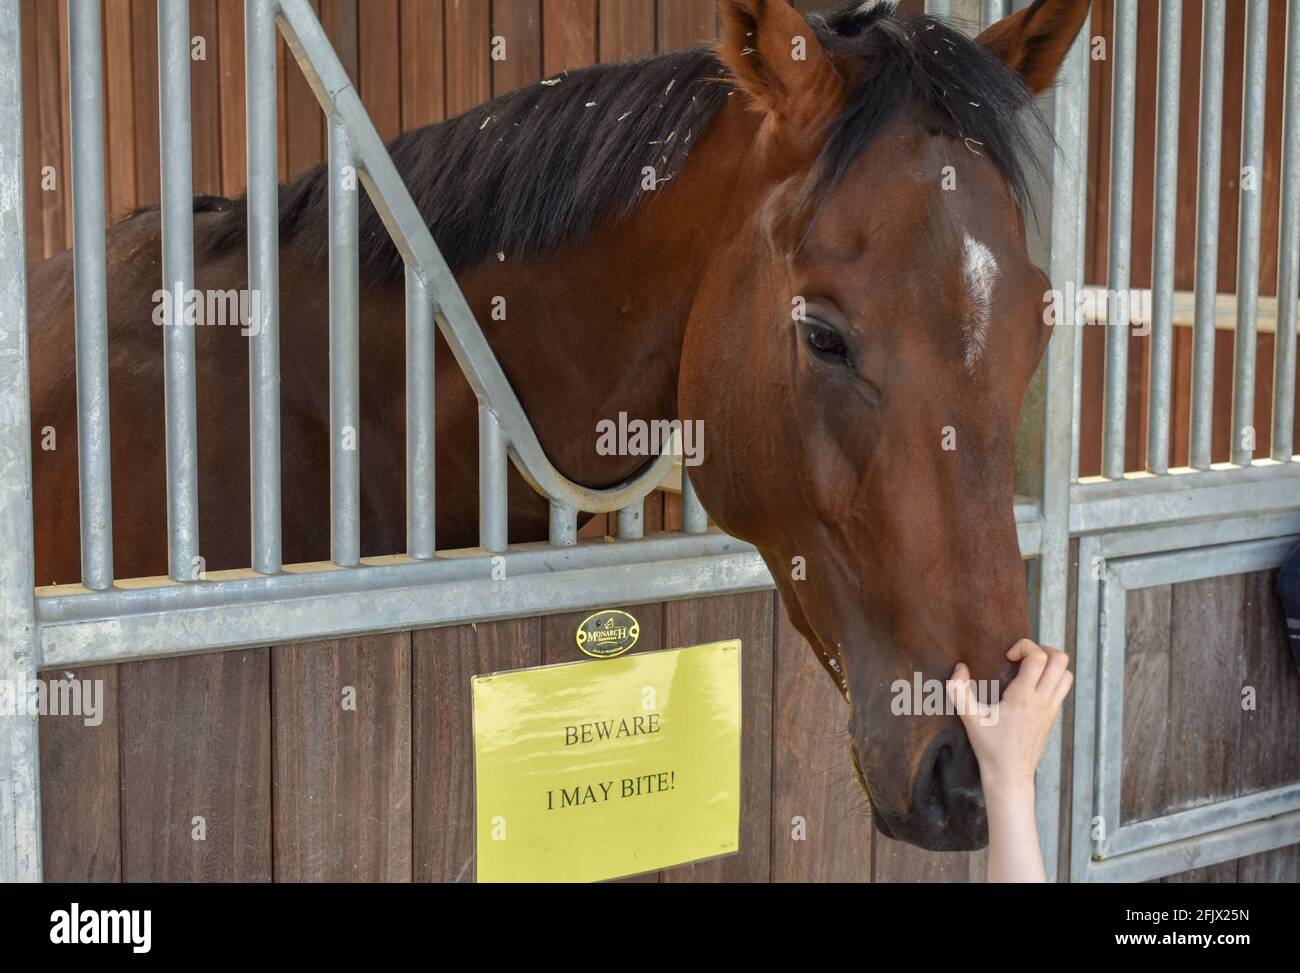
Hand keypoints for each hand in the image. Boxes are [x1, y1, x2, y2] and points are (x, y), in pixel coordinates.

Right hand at [946, 638, 1072, 791]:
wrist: (1010, 774)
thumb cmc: (990, 746)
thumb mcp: (969, 718)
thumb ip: (959, 691)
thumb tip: (960, 668)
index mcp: (1023, 697)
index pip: (1038, 657)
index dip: (1024, 647)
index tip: (1007, 657)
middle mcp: (1043, 700)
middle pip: (1060, 660)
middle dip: (1042, 649)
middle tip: (1022, 658)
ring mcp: (1052, 708)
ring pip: (1066, 673)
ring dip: (1051, 664)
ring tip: (1030, 669)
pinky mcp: (1054, 716)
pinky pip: (1063, 688)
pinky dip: (1053, 678)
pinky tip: (1032, 686)